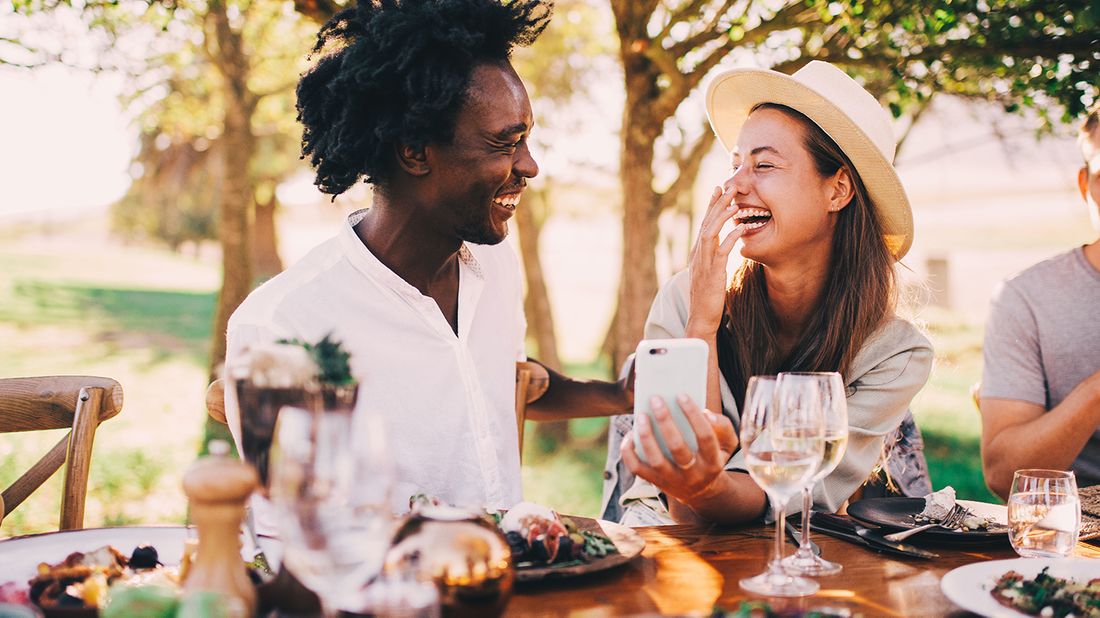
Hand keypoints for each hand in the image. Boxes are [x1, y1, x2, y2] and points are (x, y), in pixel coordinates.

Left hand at [622, 394, 737, 504]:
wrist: (702, 492)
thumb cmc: (712, 457)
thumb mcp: (726, 444)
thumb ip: (722, 426)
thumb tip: (705, 413)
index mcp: (713, 461)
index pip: (705, 436)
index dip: (693, 415)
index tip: (681, 395)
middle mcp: (693, 474)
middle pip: (677, 447)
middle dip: (665, 421)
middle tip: (655, 399)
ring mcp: (673, 480)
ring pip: (656, 460)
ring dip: (646, 436)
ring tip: (641, 415)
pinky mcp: (657, 482)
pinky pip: (638, 469)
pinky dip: (629, 453)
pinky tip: (630, 435)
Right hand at [686, 185, 742, 334]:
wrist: (701, 318)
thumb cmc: (708, 298)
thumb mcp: (710, 274)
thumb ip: (714, 259)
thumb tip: (721, 249)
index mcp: (697, 253)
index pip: (704, 224)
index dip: (710, 206)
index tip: (718, 190)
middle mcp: (698, 254)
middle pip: (706, 223)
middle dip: (717, 204)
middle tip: (727, 186)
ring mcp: (704, 263)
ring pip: (711, 232)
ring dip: (723, 216)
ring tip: (734, 202)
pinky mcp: (713, 272)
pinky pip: (722, 251)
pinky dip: (731, 237)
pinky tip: (741, 227)